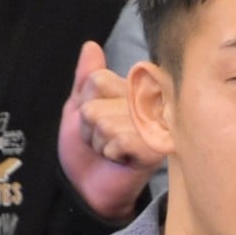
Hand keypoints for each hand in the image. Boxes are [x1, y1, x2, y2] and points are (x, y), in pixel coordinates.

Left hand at [58, 41, 163, 220]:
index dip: (87, 103)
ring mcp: (155, 124)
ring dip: (100, 142)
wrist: (90, 188)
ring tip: (111, 150)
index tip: (98, 119)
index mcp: (132, 88)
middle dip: (91, 126)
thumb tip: (91, 45)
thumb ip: (86, 78)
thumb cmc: (87, 149)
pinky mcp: (157, 147)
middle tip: (104, 139)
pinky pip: (118, 140)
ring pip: (105, 122)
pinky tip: (121, 159)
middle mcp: (148, 102)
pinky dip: (111, 153)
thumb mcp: (79, 108)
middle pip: (97, 102)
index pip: (97, 79)